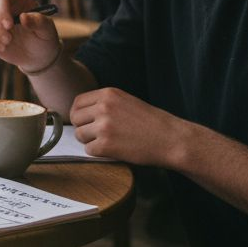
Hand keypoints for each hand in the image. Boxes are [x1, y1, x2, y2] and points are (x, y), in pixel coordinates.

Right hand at [0, 0, 59, 72]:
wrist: (38, 55)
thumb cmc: (44, 38)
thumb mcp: (47, 30)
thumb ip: (39, 22)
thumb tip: (23, 17)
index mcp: (17, 0)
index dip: (1, 9)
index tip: (9, 26)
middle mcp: (2, 8)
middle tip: (9, 40)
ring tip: (5, 47)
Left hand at [69, 87, 189, 167]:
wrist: (172, 139)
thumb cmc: (152, 122)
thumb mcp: (127, 101)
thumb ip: (105, 103)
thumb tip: (81, 112)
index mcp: (108, 94)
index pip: (77, 103)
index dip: (80, 114)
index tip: (86, 122)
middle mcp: (103, 107)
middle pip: (75, 119)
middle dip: (83, 128)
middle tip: (97, 134)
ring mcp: (104, 126)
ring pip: (80, 135)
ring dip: (90, 141)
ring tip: (108, 142)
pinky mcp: (106, 145)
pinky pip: (89, 150)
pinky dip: (98, 152)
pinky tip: (113, 150)